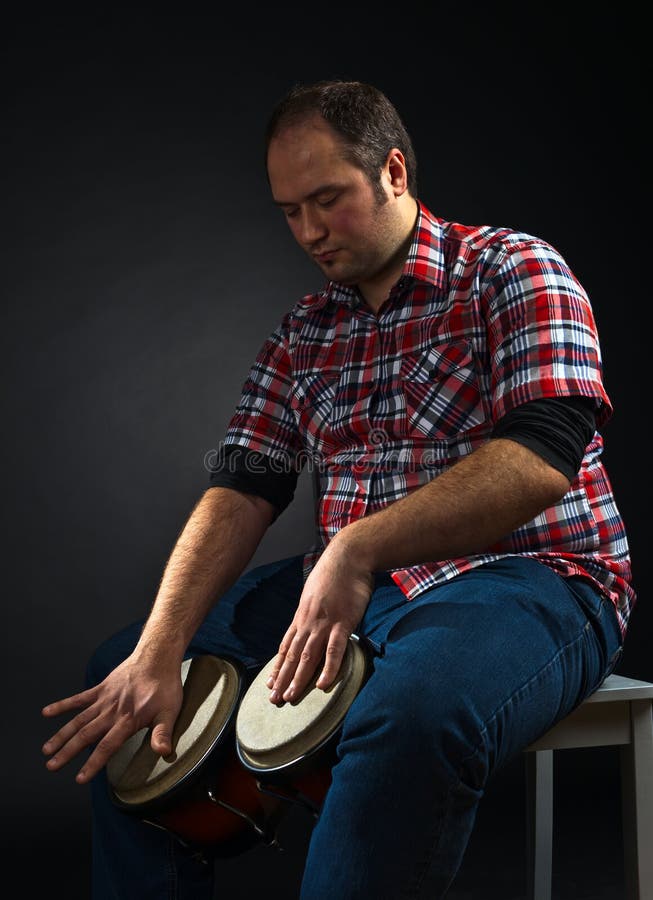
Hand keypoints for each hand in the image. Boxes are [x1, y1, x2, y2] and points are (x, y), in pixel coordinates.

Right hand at [41, 653, 183, 783]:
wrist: (157, 656)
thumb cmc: (165, 685)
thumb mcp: (170, 711)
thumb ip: (163, 733)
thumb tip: (163, 753)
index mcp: (128, 720)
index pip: (107, 746)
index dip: (93, 763)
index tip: (79, 778)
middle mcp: (112, 711)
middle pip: (86, 735)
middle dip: (67, 752)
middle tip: (51, 766)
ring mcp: (104, 699)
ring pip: (79, 720)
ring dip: (61, 735)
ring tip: (47, 750)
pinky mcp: (101, 688)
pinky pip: (79, 698)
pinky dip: (62, 705)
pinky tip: (47, 712)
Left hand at [265, 533, 373, 703]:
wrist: (349, 556)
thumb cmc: (335, 572)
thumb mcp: (316, 592)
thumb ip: (313, 609)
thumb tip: (310, 620)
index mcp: (302, 615)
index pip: (286, 645)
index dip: (278, 666)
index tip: (270, 683)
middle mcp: (309, 622)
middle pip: (292, 655)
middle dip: (282, 678)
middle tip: (274, 699)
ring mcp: (324, 623)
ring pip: (307, 656)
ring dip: (297, 678)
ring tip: (289, 697)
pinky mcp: (343, 622)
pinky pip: (334, 650)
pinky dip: (328, 668)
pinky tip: (322, 685)